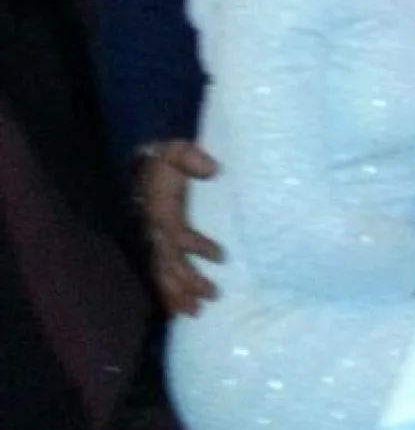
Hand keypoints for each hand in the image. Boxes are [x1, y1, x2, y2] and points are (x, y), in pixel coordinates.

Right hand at [138, 140, 222, 316]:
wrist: (142, 163)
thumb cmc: (164, 159)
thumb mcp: (177, 151)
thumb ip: (191, 158)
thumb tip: (212, 169)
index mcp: (162, 212)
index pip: (179, 234)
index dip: (198, 246)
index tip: (222, 257)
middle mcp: (154, 231)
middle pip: (169, 263)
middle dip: (187, 283)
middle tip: (211, 298)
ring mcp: (152, 240)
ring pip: (162, 274)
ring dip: (177, 294)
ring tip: (196, 312)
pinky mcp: (155, 244)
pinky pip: (159, 272)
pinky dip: (167, 291)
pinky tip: (180, 307)